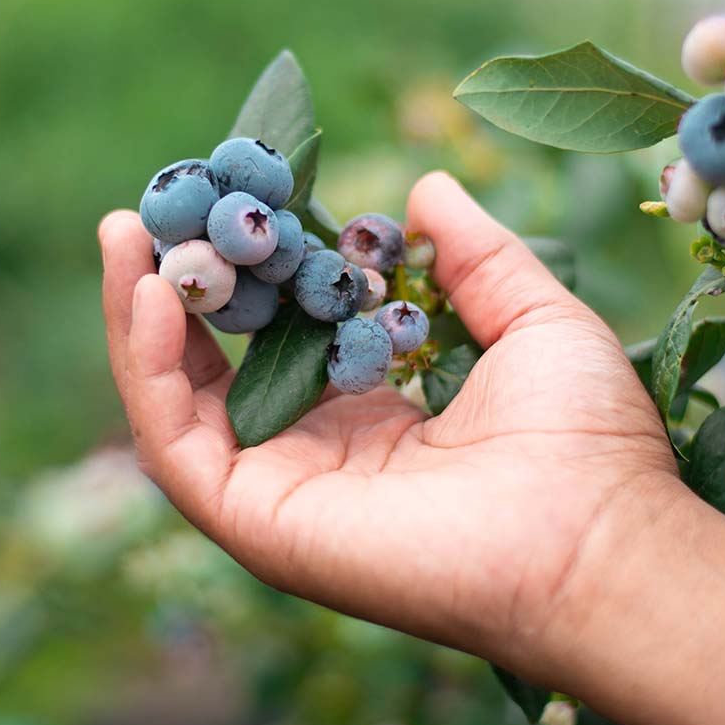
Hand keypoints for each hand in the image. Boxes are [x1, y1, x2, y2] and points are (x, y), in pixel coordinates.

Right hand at [99, 171, 679, 680]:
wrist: (600, 538)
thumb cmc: (585, 438)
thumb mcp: (532, 317)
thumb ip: (476, 255)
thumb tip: (426, 187)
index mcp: (376, 415)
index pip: (283, 335)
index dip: (253, 268)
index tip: (236, 198)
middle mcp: (319, 453)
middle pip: (214, 366)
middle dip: (178, 286)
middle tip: (148, 209)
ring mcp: (284, 490)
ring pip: (178, 403)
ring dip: (141, 318)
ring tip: (124, 234)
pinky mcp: (259, 521)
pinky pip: (178, 443)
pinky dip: (151, 369)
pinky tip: (152, 294)